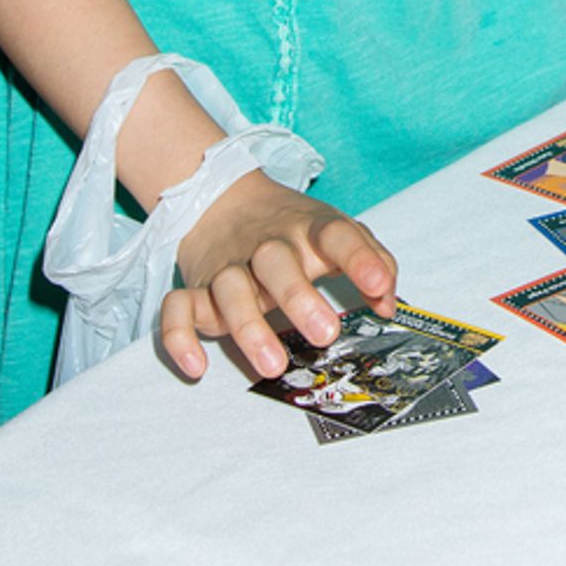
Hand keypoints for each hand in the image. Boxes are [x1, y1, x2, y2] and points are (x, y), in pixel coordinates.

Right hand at [163, 171, 397, 381]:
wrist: (224, 198)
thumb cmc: (295, 230)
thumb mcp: (336, 234)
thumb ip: (373, 263)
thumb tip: (388, 306)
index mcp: (309, 230)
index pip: (337, 235)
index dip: (359, 259)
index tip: (378, 287)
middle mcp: (268, 246)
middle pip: (277, 262)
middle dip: (298, 297)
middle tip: (325, 333)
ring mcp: (229, 265)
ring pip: (230, 288)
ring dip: (248, 326)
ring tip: (273, 365)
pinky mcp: (196, 286)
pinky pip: (177, 307)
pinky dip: (179, 336)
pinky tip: (196, 367)